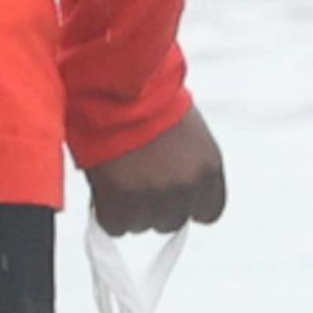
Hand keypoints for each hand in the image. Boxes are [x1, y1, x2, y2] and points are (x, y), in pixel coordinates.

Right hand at [88, 105, 232, 232]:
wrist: (120, 87)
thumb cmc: (149, 99)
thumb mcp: (187, 133)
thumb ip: (185, 167)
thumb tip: (171, 197)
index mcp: (209, 168)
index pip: (209, 212)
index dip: (187, 207)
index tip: (171, 200)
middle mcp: (187, 186)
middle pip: (172, 221)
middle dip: (154, 208)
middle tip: (136, 185)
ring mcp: (154, 195)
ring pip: (142, 225)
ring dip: (129, 210)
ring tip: (118, 181)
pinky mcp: (121, 198)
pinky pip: (115, 225)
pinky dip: (106, 214)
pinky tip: (103, 193)